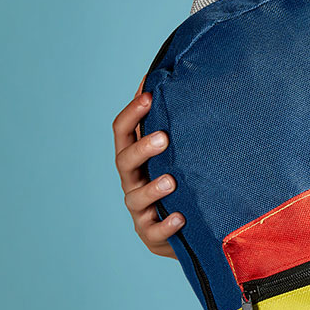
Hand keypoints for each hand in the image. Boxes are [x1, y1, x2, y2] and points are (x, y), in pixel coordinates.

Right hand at [113, 81, 181, 257]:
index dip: (133, 113)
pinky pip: (154, 231)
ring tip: (171, 181)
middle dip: (142, 148)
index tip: (149, 95)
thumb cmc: (180, 175)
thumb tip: (164, 74)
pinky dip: (166, 225)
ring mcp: (139, 210)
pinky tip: (181, 217)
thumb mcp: (176, 148)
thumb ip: (169, 118)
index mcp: (134, 157)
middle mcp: (131, 181)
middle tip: (164, 137)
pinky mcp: (151, 235)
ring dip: (152, 189)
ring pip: (136, 198)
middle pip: (124, 161)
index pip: (122, 131)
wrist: (187, 224)